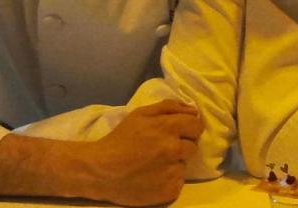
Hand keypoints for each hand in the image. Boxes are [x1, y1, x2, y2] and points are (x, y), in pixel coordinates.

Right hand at [78, 99, 204, 206]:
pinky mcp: (170, 191)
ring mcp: (173, 172)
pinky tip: (153, 177)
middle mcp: (174, 149)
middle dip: (181, 145)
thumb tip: (192, 110)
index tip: (178, 132)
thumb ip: (168, 107)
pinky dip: (169, 179)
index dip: (188, 128)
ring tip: (154, 164)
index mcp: (168, 127)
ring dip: (174, 163)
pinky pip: (179, 182)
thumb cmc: (120, 139)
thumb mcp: (140, 114)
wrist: (100, 171)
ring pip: (184, 164)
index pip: (197, 125)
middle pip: (193, 146)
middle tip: (162, 148)